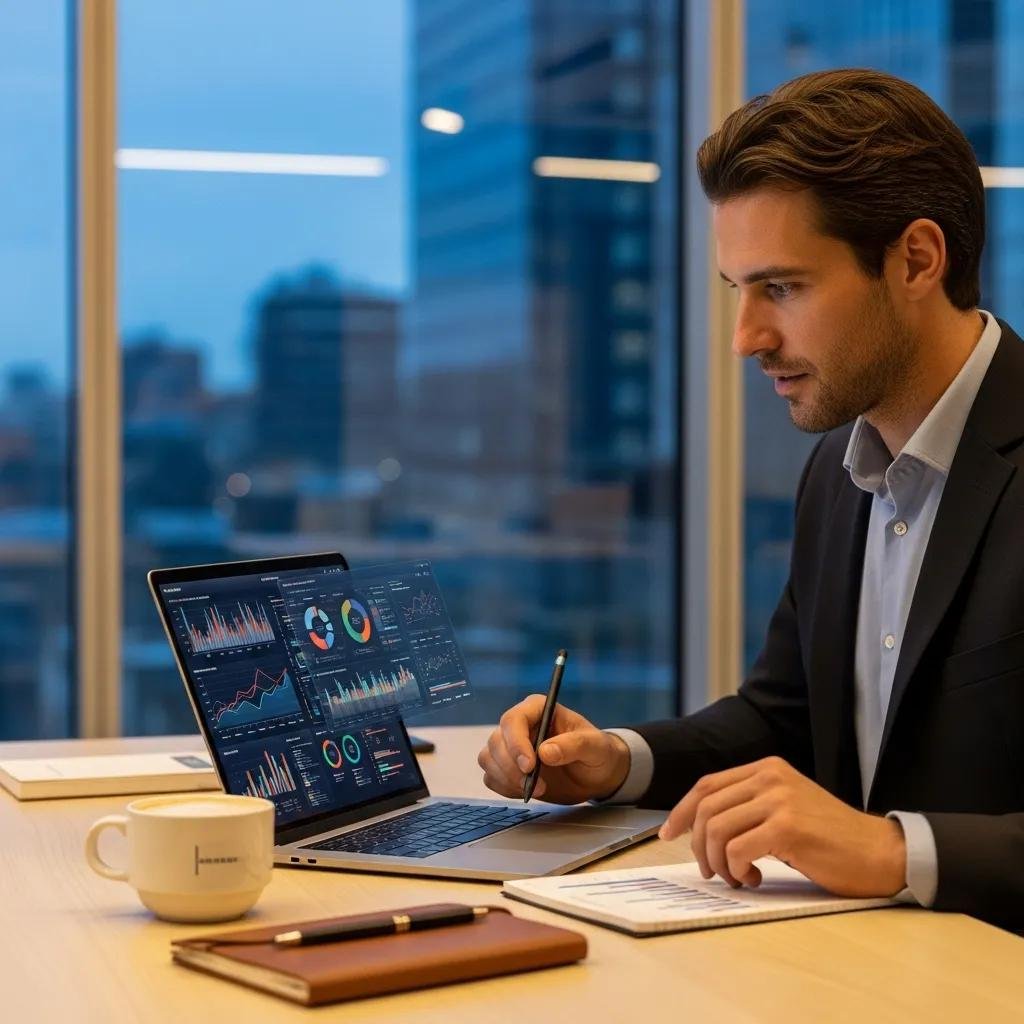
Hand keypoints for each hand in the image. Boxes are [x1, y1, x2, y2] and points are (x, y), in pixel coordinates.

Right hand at [477, 696, 630, 803]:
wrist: (595, 775)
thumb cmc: (597, 752)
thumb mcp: (595, 746)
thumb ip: (574, 745)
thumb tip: (546, 752)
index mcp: (538, 708)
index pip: (513, 720)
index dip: (516, 742)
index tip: (529, 766)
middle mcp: (520, 724)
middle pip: (497, 741)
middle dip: (511, 767)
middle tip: (537, 786)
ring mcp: (511, 746)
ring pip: (489, 758)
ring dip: (506, 778)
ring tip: (536, 790)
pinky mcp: (507, 767)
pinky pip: (490, 776)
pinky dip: (504, 787)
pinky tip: (526, 792)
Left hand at [659, 756, 906, 896]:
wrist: (880, 852)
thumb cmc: (831, 839)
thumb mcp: (786, 807)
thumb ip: (749, 806)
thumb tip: (701, 828)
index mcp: (767, 768)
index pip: (707, 785)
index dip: (682, 812)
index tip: (668, 835)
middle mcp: (770, 777)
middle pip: (706, 808)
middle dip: (698, 845)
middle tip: (711, 872)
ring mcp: (779, 800)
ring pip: (717, 830)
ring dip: (718, 862)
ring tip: (737, 877)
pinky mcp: (787, 828)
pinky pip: (737, 850)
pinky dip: (737, 870)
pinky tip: (755, 878)